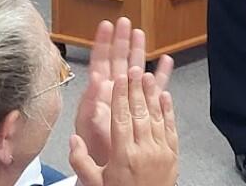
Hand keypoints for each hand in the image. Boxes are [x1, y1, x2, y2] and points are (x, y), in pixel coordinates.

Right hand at [69, 67, 178, 185]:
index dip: (120, 97)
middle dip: (135, 89)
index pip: (121, 119)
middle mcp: (143, 150)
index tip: (119, 81)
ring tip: (147, 76)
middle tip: (133, 71)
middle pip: (139, 113)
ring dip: (151, 94)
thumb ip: (80, 160)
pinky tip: (165, 95)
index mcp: (122, 155)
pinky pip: (170, 127)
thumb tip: (73, 139)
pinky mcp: (173, 153)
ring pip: (155, 116)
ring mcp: (160, 151)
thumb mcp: (94, 182)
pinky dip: (168, 109)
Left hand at [75, 18, 174, 167]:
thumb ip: (91, 102)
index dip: (103, 44)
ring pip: (135, 70)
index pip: (101, 63)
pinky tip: (164, 62)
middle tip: (126, 23)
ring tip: (142, 34)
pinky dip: (160, 74)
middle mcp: (113, 94)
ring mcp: (129, 100)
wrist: (107, 171)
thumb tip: (95, 78)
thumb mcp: (87, 125)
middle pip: (118, 61)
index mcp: (98, 95)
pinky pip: (153, 87)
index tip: (106, 26)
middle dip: (122, 41)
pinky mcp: (143, 109)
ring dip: (139, 52)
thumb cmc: (93, 151)